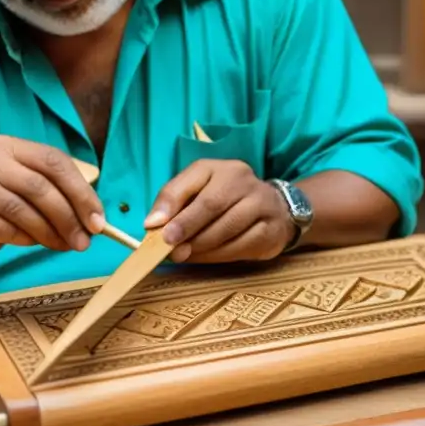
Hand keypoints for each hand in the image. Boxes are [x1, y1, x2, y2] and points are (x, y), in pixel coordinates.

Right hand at [0, 135, 104, 261]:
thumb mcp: (26, 188)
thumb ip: (57, 193)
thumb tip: (95, 220)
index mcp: (10, 145)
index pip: (55, 161)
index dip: (81, 191)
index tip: (98, 219)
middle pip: (42, 186)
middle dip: (70, 216)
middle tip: (85, 241)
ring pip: (27, 210)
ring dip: (52, 233)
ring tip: (63, 246)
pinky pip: (9, 229)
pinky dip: (27, 240)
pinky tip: (31, 242)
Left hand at [144, 159, 295, 263]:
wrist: (272, 210)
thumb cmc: (225, 201)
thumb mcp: (197, 191)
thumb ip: (173, 202)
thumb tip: (152, 224)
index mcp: (220, 168)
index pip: (193, 177)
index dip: (171, 202)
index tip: (152, 225)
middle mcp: (244, 180)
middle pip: (212, 203)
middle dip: (186, 227)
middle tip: (168, 246)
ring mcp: (262, 204)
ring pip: (228, 228)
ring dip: (200, 246)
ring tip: (183, 255)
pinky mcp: (272, 230)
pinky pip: (242, 246)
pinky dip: (219, 255)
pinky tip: (207, 257)